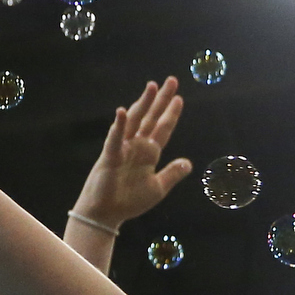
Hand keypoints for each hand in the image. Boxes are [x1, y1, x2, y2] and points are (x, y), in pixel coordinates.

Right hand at [74, 78, 192, 226]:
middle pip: (151, 118)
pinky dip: (119, 125)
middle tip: (171, 80)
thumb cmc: (128, 202)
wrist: (106, 214)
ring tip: (152, 86)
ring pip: (135, 121)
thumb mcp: (158, 188)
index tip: (179, 98)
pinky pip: (115, 139)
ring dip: (143, 104)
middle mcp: (136, 146)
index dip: (171, 114)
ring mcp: (123, 149)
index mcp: (148, 153)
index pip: (162, 128)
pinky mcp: (110, 157)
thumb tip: (188, 162)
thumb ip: (172, 174)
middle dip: (161, 100)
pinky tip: (123, 111)